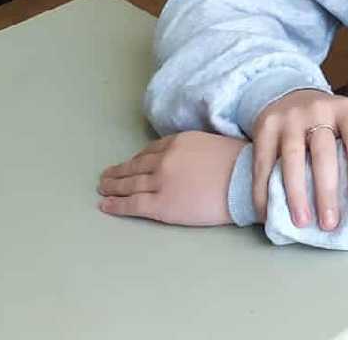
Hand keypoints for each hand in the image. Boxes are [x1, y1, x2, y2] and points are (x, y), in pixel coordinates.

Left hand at [99, 131, 245, 226]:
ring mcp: (160, 182)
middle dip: (119, 172)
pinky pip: (132, 204)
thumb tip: (187, 161)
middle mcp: (165, 159)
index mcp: (178, 141)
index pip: (151, 150)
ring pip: (130, 184)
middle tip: (106, 176)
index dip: (137, 159)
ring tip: (102, 189)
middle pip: (135, 166)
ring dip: (113, 186)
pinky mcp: (161, 205)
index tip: (130, 164)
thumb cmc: (239, 164)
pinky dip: (116, 205)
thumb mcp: (213, 145)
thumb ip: (193, 151)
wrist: (244, 182)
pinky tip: (105, 206)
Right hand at [247, 91, 347, 230]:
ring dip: (294, 193)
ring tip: (301, 222)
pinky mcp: (264, 129)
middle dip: (325, 189)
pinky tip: (267, 213)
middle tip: (330, 222)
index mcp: (347, 110)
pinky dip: (262, 191)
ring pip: (290, 158)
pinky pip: (262, 163)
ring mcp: (288, 119)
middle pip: (322, 151)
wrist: (290, 96)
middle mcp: (317, 111)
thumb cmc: (333, 117)